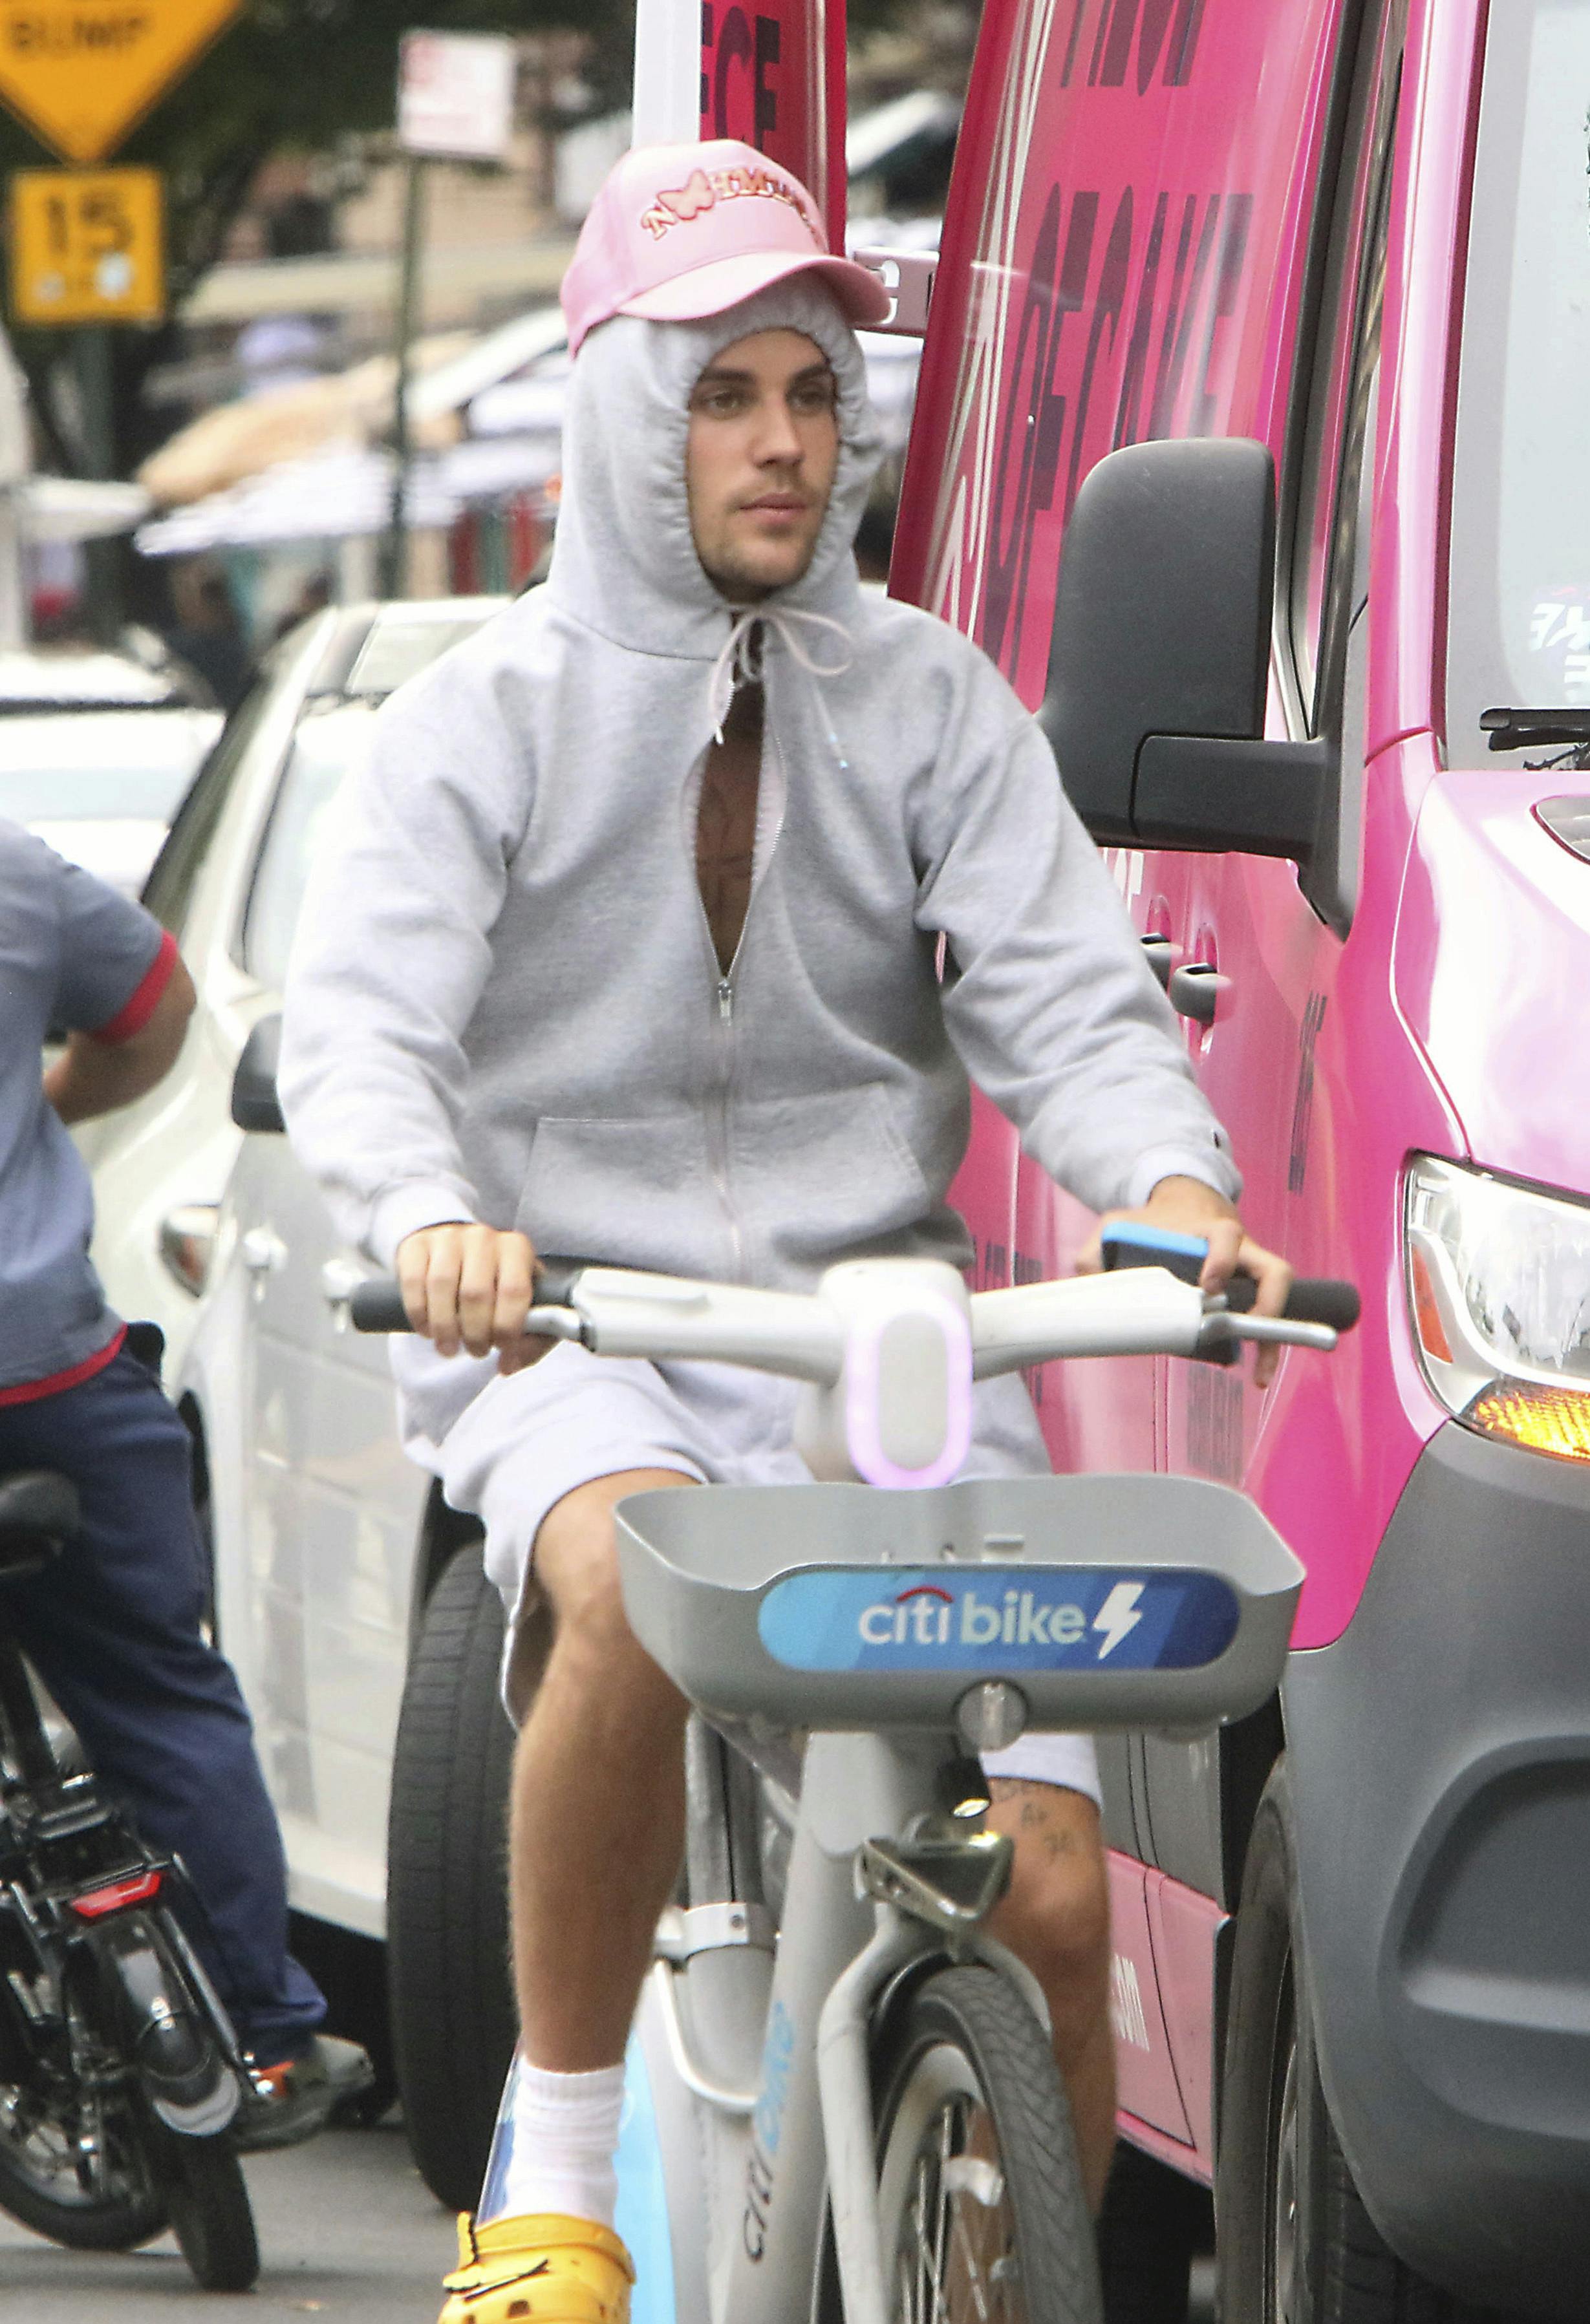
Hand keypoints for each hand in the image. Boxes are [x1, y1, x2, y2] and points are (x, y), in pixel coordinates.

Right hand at [395, 1224, 550, 1374]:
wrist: (456, 1252)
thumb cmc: (495, 1284)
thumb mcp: (523, 1304)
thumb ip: (531, 1337)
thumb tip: (509, 1364)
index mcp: (516, 1248)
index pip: (514, 1290)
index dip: (507, 1326)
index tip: (502, 1348)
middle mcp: (483, 1237)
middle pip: (476, 1292)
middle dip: (475, 1333)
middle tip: (476, 1352)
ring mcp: (448, 1237)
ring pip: (441, 1286)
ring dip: (445, 1328)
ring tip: (449, 1349)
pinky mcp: (417, 1245)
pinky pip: (414, 1281)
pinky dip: (419, 1313)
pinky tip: (427, 1331)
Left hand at [1077, 1176, 1293, 1387]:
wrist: (1182, 1210)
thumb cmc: (1154, 1222)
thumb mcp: (1120, 1224)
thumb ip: (1097, 1248)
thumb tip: (1087, 1278)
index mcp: (1211, 1231)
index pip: (1227, 1237)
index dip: (1222, 1261)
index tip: (1208, 1288)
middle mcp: (1242, 1252)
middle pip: (1274, 1271)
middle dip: (1268, 1304)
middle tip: (1247, 1331)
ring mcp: (1250, 1274)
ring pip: (1278, 1302)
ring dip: (1273, 1339)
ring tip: (1260, 1375)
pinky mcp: (1251, 1295)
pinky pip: (1266, 1321)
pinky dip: (1265, 1347)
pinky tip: (1255, 1375)